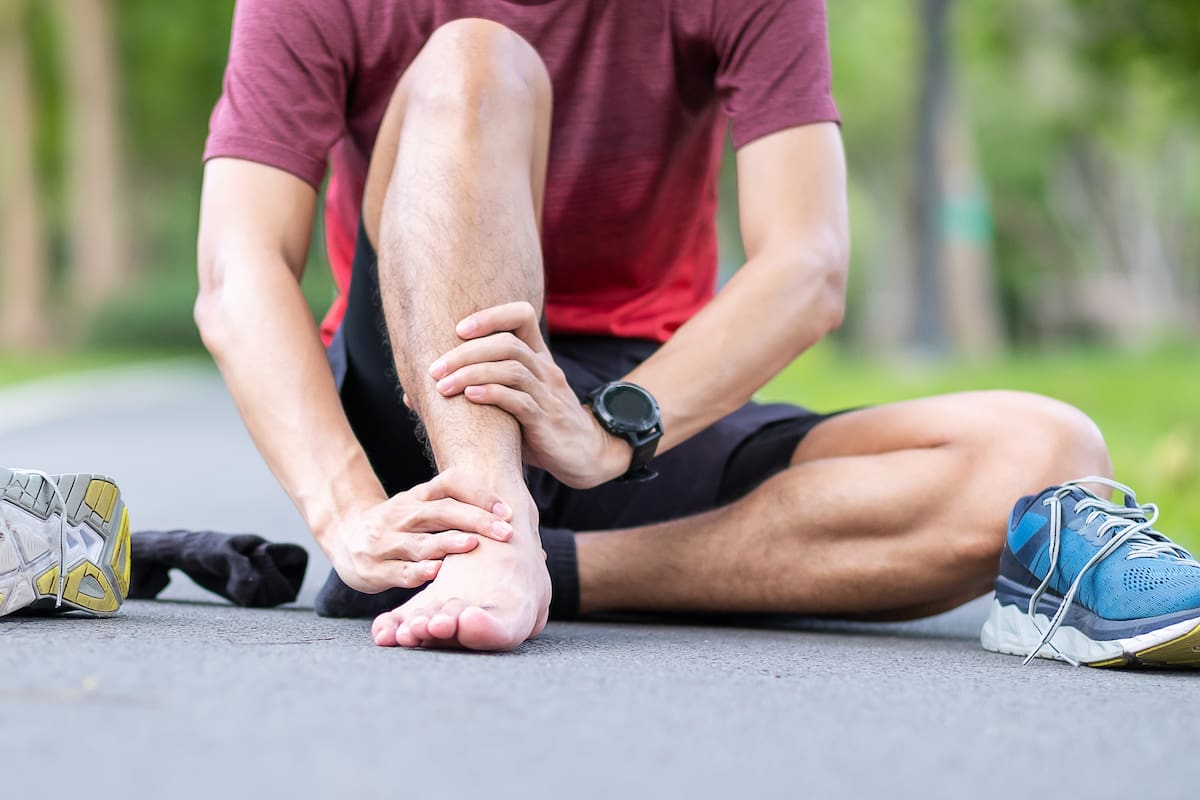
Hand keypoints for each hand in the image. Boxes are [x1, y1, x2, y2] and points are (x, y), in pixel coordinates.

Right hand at [326, 469, 515, 593]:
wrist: (343, 536)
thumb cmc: (399, 526)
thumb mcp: (420, 509)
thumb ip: (456, 513)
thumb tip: (521, 530)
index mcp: (416, 497)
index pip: (449, 484)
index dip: (478, 494)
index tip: (505, 509)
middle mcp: (401, 514)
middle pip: (441, 512)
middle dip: (475, 520)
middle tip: (505, 531)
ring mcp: (385, 541)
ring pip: (421, 541)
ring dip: (448, 543)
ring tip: (473, 544)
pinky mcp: (374, 568)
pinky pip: (399, 570)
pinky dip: (419, 571)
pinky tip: (437, 572)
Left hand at [423, 301, 629, 488]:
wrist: (586, 455)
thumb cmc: (540, 427)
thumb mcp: (516, 401)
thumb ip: (479, 390)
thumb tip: (415, 395)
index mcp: (539, 358)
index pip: (522, 315)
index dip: (490, 316)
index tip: (458, 329)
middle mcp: (545, 370)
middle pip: (507, 343)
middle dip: (465, 352)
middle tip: (434, 369)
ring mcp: (548, 395)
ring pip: (511, 368)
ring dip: (471, 373)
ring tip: (442, 386)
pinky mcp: (546, 422)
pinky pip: (520, 401)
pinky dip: (491, 395)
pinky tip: (469, 398)